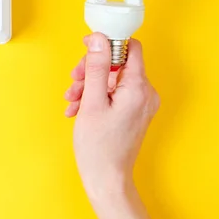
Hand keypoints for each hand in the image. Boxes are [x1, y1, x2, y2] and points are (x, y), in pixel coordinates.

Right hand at [64, 33, 159, 197]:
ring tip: (73, 100)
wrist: (107, 179)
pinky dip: (95, 97)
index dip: (108, 43)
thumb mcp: (92, 101)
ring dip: (89, 85)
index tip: (87, 48)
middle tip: (74, 80)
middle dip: (92, 69)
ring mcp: (141, 104)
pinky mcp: (134, 112)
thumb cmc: (100, 146)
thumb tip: (98, 39)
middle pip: (118, 64)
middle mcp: (145, 93)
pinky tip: (79, 108)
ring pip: (113, 80)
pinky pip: (114, 94)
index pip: (130, 47)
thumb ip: (96, 67)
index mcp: (139, 88)